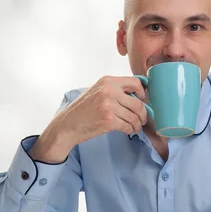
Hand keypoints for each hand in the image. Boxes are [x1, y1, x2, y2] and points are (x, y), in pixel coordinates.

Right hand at [29, 76, 147, 162]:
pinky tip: (128, 130)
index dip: (142, 93)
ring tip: (135, 127)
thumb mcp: (97, 91)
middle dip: (143, 114)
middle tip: (142, 119)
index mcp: (107, 81)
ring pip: (134, 116)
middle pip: (138, 103)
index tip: (142, 100)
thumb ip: (114, 90)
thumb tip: (137, 96)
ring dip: (137, 124)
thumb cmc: (82, 110)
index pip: (135, 83)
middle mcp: (109, 91)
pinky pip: (128, 125)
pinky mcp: (109, 120)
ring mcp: (109, 105)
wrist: (67, 125)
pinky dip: (130, 129)